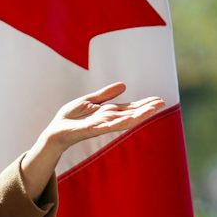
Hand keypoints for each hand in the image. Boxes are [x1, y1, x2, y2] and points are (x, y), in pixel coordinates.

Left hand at [21, 82, 166, 198]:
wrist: (54, 132)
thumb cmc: (70, 118)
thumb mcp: (89, 101)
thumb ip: (106, 95)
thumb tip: (124, 85)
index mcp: (108, 112)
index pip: (130, 108)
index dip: (144, 104)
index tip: (159, 100)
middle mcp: (108, 120)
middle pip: (131, 113)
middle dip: (146, 109)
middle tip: (162, 103)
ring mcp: (101, 125)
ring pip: (123, 120)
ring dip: (138, 116)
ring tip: (152, 110)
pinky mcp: (91, 130)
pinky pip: (107, 126)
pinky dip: (118, 122)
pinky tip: (129, 119)